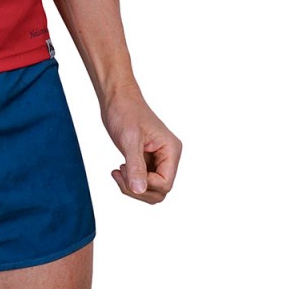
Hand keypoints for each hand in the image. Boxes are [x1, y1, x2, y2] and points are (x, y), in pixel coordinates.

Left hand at [101, 89, 181, 203]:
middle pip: (160, 190)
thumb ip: (135, 165)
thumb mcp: (129, 139)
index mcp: (171, 150)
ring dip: (133, 187)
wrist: (116, 98)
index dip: (145, 184)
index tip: (126, 168)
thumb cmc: (125, 111)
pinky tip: (119, 170)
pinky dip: (130, 180)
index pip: (165, 183)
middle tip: (119, 173)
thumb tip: (139, 190)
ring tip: (118, 172)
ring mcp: (158, 159)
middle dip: (138, 188)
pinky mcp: (146, 159)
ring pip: (151, 188)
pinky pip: (143, 180)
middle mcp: (168, 157)